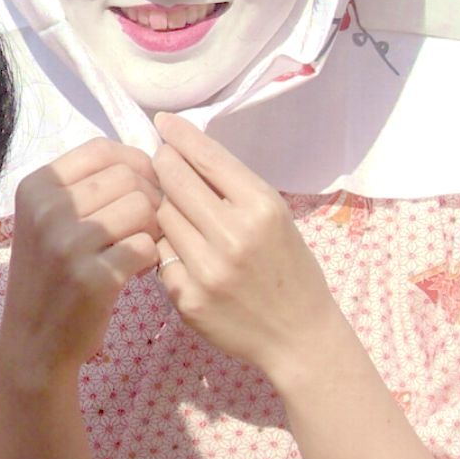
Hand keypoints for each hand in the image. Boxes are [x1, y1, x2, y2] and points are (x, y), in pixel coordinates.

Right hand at [0, 139, 162, 381]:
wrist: (34, 340)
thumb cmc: (49, 274)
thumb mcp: (47, 220)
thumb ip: (85, 186)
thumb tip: (149, 159)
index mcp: (37, 187)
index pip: (101, 149)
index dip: (134, 161)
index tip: (143, 184)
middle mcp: (48, 210)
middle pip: (127, 176)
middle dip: (148, 197)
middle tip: (145, 224)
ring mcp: (69, 244)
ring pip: (142, 207)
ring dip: (152, 227)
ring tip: (139, 246)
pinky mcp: (94, 278)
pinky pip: (146, 246)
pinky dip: (150, 256)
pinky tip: (136, 268)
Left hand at [150, 113, 345, 386]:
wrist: (299, 336)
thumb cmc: (290, 268)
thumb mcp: (275, 217)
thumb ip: (234, 187)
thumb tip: (185, 150)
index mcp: (262, 207)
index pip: (207, 157)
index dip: (180, 135)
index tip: (163, 122)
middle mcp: (233, 235)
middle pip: (173, 180)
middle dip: (163, 165)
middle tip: (161, 162)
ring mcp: (207, 269)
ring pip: (161, 217)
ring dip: (164, 209)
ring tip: (179, 213)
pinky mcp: (187, 298)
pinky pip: (160, 256)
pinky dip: (166, 249)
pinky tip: (182, 253)